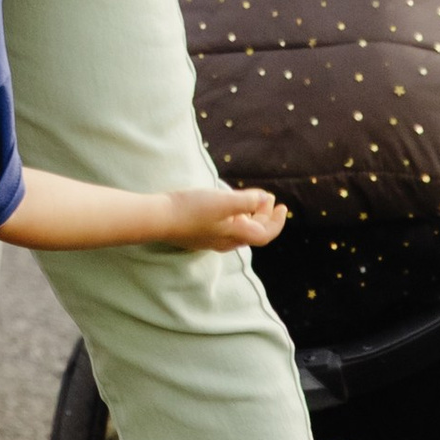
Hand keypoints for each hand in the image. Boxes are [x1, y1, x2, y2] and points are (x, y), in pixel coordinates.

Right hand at [160, 183, 287, 255]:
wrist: (158, 219)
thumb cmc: (191, 209)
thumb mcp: (223, 201)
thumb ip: (246, 201)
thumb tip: (266, 200)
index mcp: (235, 235)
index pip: (265, 234)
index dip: (276, 221)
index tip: (281, 205)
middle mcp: (225, 242)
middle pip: (253, 232)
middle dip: (264, 215)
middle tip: (267, 198)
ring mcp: (210, 240)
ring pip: (238, 231)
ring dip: (249, 216)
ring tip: (250, 200)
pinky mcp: (198, 235)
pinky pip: (224, 229)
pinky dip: (234, 218)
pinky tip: (226, 209)